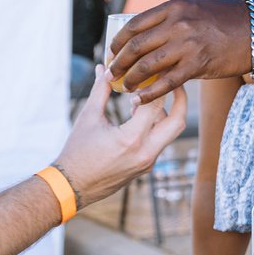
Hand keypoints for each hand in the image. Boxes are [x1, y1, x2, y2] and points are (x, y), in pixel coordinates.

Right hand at [54, 65, 187, 208]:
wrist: (73, 186)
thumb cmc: (77, 152)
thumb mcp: (88, 117)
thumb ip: (101, 90)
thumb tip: (104, 68)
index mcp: (131, 139)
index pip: (155, 104)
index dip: (156, 83)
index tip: (155, 69)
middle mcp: (145, 152)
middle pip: (178, 121)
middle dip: (180, 99)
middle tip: (174, 81)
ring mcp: (148, 162)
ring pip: (170, 133)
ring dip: (165, 113)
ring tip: (146, 97)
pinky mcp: (146, 167)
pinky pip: (159, 142)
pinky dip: (155, 126)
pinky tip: (138, 116)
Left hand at [108, 0, 249, 103]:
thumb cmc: (226, 21)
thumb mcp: (194, 10)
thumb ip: (171, 21)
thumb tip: (146, 37)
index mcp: (174, 8)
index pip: (134, 25)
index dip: (118, 41)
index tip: (111, 52)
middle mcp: (177, 24)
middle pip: (136, 46)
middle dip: (119, 62)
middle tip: (111, 73)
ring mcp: (187, 45)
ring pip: (147, 65)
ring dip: (131, 79)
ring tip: (124, 87)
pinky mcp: (198, 65)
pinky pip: (166, 83)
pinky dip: (149, 93)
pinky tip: (140, 100)